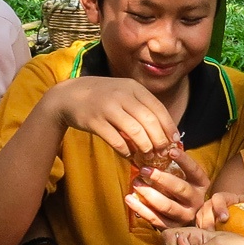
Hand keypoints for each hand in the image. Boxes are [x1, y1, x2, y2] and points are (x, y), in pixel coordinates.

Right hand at [45, 77, 176, 157]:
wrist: (69, 96)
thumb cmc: (103, 97)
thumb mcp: (124, 93)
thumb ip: (142, 107)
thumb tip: (165, 131)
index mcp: (134, 88)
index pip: (158, 109)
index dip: (169, 127)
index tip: (175, 142)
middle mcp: (122, 95)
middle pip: (149, 121)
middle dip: (159, 140)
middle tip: (162, 152)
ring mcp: (108, 107)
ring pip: (135, 131)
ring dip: (144, 147)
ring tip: (147, 155)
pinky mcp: (95, 121)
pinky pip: (116, 140)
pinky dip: (125, 151)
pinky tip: (129, 155)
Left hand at [126, 146, 210, 228]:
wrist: (187, 219)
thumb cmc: (180, 190)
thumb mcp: (184, 177)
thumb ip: (175, 165)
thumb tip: (161, 145)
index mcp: (201, 185)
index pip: (195, 170)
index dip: (184, 160)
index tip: (171, 150)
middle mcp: (196, 201)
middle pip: (180, 189)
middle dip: (161, 178)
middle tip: (145, 170)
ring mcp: (185, 216)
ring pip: (167, 206)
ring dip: (149, 194)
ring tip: (136, 183)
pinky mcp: (172, 227)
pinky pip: (155, 219)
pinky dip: (141, 209)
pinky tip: (130, 199)